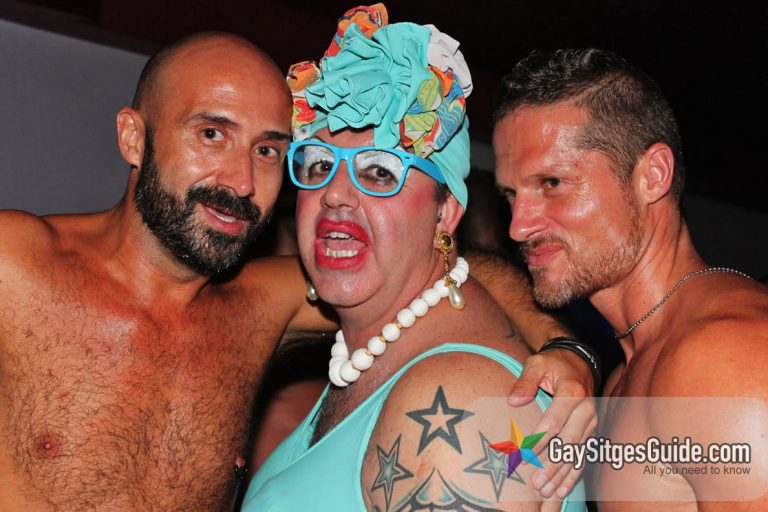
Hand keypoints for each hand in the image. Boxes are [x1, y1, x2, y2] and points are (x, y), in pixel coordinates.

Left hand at [509, 348, 596, 498]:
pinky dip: (574, 474)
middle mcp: (586, 409)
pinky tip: (562, 489)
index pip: (554, 422)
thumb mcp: (537, 363)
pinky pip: (584, 455)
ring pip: (577, 453)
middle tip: (536, 483)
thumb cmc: (553, 362)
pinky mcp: (592, 430)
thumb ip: (525, 382)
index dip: (538, 440)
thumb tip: (514, 401)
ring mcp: (591, 422)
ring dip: (562, 475)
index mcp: (572, 392)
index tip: (523, 455)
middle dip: (551, 465)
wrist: (578, 360)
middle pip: (568, 443)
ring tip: (546, 491)